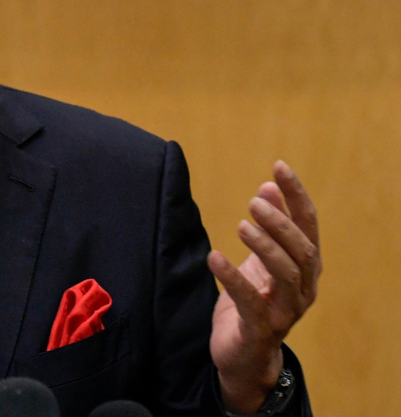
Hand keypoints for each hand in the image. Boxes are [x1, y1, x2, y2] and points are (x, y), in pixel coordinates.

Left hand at [206, 161, 320, 413]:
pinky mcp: (260, 330)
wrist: (243, 356)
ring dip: (265, 247)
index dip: (296, 195)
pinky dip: (233, 278)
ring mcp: (285, 312)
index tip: (278, 166)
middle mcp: (303, 289)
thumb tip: (267, 187)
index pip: (308, 225)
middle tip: (254, 200)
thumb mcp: (260, 259)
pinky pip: (251, 302)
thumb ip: (268, 227)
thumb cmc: (253, 301)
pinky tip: (214, 258)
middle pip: (303, 251)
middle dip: (281, 223)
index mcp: (305, 268)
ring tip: (241, 224)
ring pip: (286, 275)